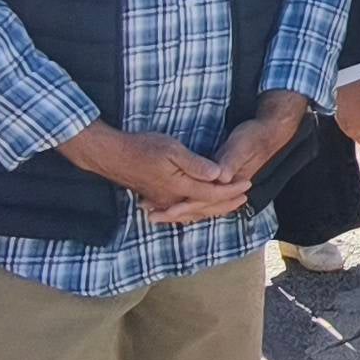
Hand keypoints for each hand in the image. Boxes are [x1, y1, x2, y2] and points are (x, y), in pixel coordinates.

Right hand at [59, 124, 234, 219]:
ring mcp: (163, 201)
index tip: (247, 184)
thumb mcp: (172, 149)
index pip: (213, 193)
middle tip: (245, 199)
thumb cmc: (142, 147)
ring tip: (228, 205)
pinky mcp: (156, 199)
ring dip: (213, 209)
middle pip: (206, 207)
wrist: (111, 155)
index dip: (232, 191)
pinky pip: (181, 211)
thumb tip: (219, 175)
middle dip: (227, 204)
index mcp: (180, 186)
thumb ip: (196, 164)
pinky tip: (198, 210)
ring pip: (194, 212)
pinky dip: (195, 211)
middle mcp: (173, 199)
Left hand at [153, 94, 312, 225]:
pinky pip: (202, 201)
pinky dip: (186, 206)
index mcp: (229, 182)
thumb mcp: (241, 145)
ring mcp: (224, 189)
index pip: (204, 200)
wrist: (270, 134)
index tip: (164, 209)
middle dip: (174, 214)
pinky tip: (172, 204)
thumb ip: (230, 161)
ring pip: (199, 208)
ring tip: (155, 213)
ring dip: (178, 212)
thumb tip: (220, 177)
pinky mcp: (221, 184)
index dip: (183, 206)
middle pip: (199, 208)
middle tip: (149, 215)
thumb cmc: (254, 137)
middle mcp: (225, 189)